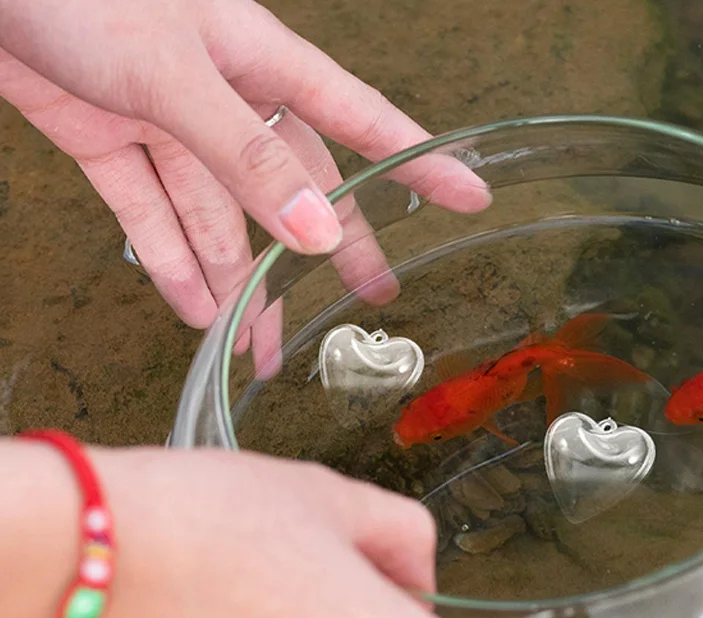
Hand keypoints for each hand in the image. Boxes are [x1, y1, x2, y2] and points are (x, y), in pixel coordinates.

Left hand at [0, 0, 488, 341]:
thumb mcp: (171, 70)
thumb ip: (244, 155)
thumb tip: (317, 233)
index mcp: (256, 59)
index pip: (360, 119)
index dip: (418, 160)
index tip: (470, 195)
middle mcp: (221, 93)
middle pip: (294, 187)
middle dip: (327, 250)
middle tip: (368, 299)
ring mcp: (164, 117)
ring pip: (217, 216)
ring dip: (238, 282)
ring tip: (259, 347)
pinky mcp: (106, 135)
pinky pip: (151, 213)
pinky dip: (171, 262)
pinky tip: (194, 311)